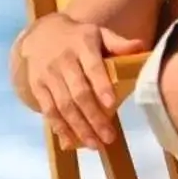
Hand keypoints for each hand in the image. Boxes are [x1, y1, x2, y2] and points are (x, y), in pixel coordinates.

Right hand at [14, 14, 146, 150]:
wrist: (40, 33)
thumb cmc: (78, 38)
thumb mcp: (98, 33)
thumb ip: (118, 43)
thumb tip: (140, 47)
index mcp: (82, 45)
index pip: (93, 67)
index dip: (101, 86)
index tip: (111, 104)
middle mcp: (63, 60)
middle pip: (78, 93)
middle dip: (93, 117)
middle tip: (108, 137)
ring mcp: (48, 75)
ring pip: (63, 105)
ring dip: (78, 127)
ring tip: (95, 144)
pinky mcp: (37, 86)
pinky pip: (48, 109)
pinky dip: (59, 127)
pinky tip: (71, 141)